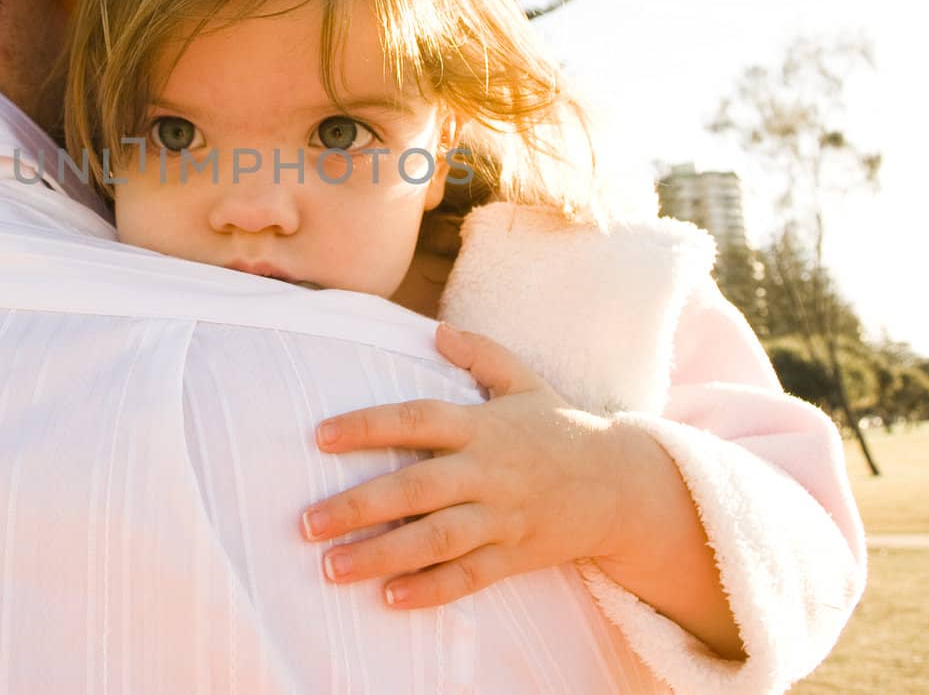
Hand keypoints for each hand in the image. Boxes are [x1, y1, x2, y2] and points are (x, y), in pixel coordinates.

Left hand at [299, 323, 637, 608]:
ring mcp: (502, 516)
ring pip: (437, 539)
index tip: (320, 436)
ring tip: (333, 567)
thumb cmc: (560, 428)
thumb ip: (480, 353)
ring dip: (382, 555)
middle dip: (359, 506)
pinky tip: (390, 598)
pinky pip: (470, 576)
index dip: (368, 426)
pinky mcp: (515, 555)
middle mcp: (488, 472)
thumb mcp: (524, 380)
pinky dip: (431, 589)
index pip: (417, 420)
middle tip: (306, 523)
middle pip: (417, 488)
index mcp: (482, 426)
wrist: (622, 485)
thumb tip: (435, 330)